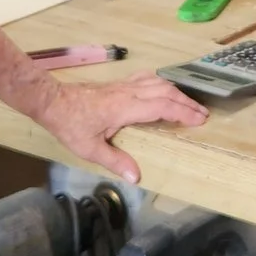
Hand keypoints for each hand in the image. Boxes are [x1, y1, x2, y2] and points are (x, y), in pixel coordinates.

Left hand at [34, 72, 207, 181]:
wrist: (52, 101)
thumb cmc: (70, 124)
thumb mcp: (90, 148)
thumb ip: (115, 161)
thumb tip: (136, 177)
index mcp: (125, 108)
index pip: (162, 107)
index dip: (183, 112)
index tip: (199, 120)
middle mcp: (129, 93)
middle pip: (165, 92)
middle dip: (186, 102)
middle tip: (202, 114)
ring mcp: (124, 85)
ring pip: (158, 82)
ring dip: (176, 92)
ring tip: (189, 103)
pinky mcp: (118, 83)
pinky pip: (146, 78)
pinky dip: (161, 83)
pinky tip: (163, 88)